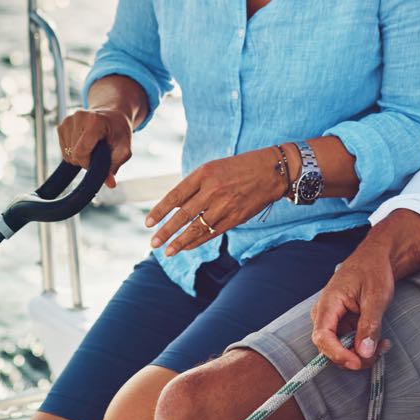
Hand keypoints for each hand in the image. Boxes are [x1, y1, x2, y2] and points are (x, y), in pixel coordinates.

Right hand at [57, 108, 132, 186]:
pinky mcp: (62, 125)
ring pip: (67, 153)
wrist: (112, 115)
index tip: (98, 161)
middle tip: (98, 153)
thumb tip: (110, 183)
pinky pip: (63, 149)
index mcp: (94, 120)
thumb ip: (116, 164)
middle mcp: (78, 117)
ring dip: (79, 156)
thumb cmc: (119, 131)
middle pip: (73, 154)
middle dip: (85, 160)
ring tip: (92, 147)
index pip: (80, 152)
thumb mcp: (124, 147)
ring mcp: (68, 120)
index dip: (87, 163)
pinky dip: (73, 152)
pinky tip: (83, 144)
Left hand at [147, 149, 287, 255]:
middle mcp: (212, 190)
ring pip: (196, 228)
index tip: (148, 223)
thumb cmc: (238, 168)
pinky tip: (187, 247)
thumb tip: (174, 206)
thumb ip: (194, 186)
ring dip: (180, 242)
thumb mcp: (213, 168)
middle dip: (166, 231)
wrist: (271, 171)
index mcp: (204, 174)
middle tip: (153, 243)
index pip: (175, 196)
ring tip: (167, 251)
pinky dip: (197, 241)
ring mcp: (224, 205)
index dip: (160, 211)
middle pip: (183, 215)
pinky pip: (212, 233)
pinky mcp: (235, 218)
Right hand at [310, 244, 395, 370]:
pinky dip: (364, 348)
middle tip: (379, 351)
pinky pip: (348, 344)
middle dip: (354, 356)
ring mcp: (332, 321)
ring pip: (340, 350)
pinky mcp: (342, 325)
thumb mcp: (376, 297)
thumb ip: (369, 325)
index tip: (358, 362)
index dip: (337, 354)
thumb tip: (364, 353)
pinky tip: (380, 342)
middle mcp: (324, 314)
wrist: (375, 259)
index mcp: (328, 303)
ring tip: (384, 344)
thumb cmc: (374, 271)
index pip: (322, 337)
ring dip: (362, 354)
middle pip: (330, 348)